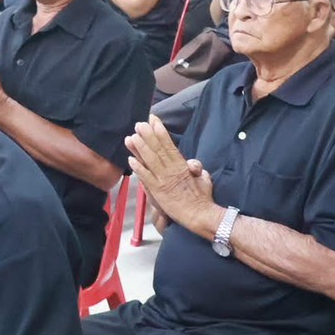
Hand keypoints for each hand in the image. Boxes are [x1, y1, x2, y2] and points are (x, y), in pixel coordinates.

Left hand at [126, 114, 215, 232]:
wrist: (200, 214)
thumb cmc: (203, 198)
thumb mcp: (204, 179)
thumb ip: (197, 169)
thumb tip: (193, 164)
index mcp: (183, 165)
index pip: (170, 145)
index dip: (160, 132)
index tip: (153, 120)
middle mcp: (172, 170)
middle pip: (158, 149)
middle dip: (148, 135)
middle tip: (139, 124)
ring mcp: (164, 180)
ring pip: (150, 160)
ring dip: (140, 148)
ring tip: (131, 137)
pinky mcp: (157, 191)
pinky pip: (146, 177)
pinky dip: (139, 168)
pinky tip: (130, 159)